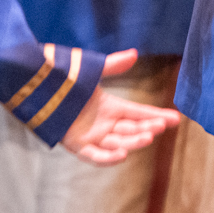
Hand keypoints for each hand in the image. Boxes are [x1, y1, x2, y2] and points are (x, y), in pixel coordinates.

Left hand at [59, 48, 182, 164]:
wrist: (37, 86)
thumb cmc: (65, 77)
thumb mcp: (92, 70)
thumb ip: (114, 65)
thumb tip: (134, 54)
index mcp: (110, 106)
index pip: (140, 113)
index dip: (157, 115)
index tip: (176, 119)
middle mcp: (104, 123)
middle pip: (132, 129)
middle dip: (148, 128)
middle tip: (161, 127)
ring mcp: (91, 135)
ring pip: (118, 142)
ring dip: (133, 141)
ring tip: (148, 137)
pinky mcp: (76, 144)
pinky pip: (94, 155)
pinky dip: (108, 157)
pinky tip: (123, 154)